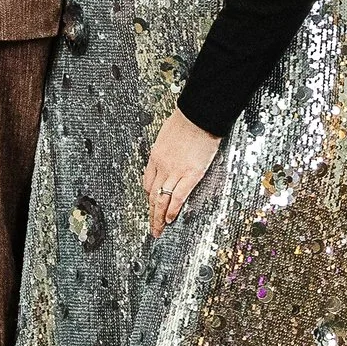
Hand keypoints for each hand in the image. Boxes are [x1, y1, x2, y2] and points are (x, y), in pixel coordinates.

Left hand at [141, 109, 220, 237]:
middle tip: (151, 227)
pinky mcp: (191, 174)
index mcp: (156, 156)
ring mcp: (175, 171)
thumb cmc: (186, 121)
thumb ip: (167, 150)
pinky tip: (169, 219)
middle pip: (152, 194)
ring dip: (158, 217)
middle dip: (150, 213)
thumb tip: (170, 156)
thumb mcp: (167, 136)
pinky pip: (178, 196)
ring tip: (158, 230)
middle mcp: (162, 166)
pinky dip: (173, 209)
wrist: (199, 116)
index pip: (148, 182)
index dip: (149, 197)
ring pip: (161, 199)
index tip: (151, 205)